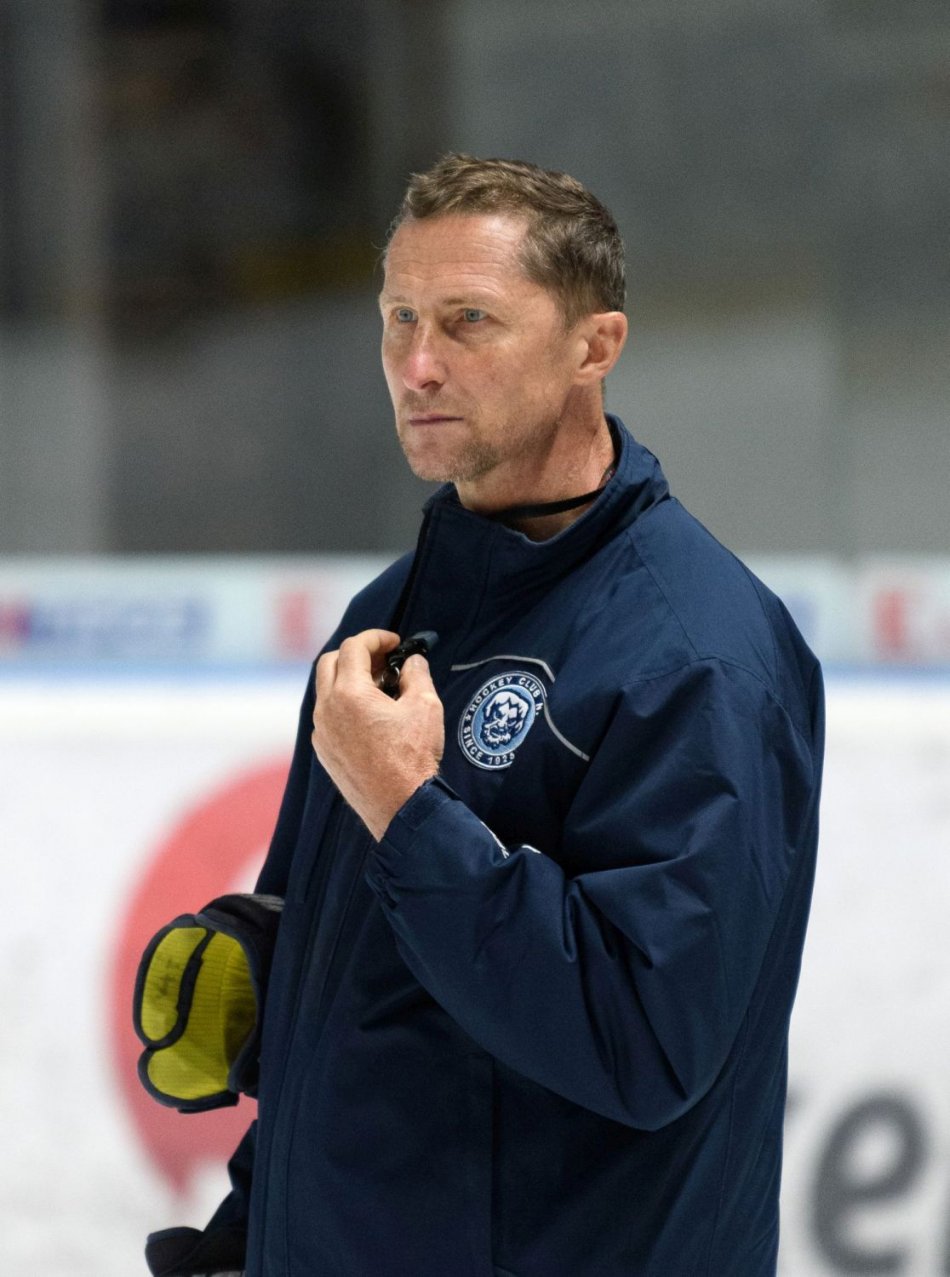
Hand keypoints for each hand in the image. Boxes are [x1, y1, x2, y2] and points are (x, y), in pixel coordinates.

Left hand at [311, 629, 444, 839]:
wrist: (401, 807)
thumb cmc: (414, 758)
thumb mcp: (425, 707)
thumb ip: (416, 674)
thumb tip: (412, 661)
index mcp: (349, 693)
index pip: (353, 647)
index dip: (376, 638)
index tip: (395, 643)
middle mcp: (327, 709)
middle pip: (329, 662)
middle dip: (356, 654)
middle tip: (383, 660)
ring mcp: (322, 732)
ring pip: (325, 690)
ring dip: (348, 679)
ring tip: (380, 689)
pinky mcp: (324, 752)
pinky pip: (327, 716)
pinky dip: (343, 704)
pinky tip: (370, 715)